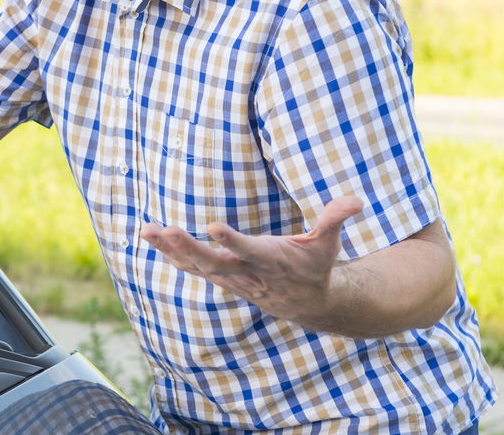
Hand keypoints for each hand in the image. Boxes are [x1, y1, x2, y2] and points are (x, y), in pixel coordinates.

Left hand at [140, 197, 363, 327]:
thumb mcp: (329, 243)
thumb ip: (335, 219)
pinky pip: (191, 267)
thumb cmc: (316, 264)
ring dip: (171, 249)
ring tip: (147, 230)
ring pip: (196, 266)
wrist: (308, 303)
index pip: (250, 252)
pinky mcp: (221, 278)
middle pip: (214, 264)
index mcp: (273, 262)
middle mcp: (248, 274)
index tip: (212, 227)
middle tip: (167, 230)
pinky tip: (151, 237)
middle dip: (189, 248)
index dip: (232, 242)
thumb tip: (356, 200)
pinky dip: (171, 254)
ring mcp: (231, 279)